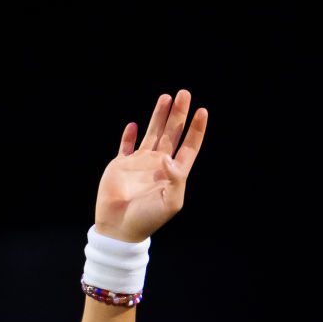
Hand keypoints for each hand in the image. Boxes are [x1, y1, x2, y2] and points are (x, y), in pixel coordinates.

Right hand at [94, 89, 207, 241]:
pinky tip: (134, 125)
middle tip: (184, 93)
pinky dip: (129, 136)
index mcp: (174, 174)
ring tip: (166, 97)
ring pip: (152, 134)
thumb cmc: (148, 219)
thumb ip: (175, 179)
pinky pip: (126, 146)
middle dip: (178, 114)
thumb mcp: (170, 202)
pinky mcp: (121, 166)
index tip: (202, 111)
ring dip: (159, 116)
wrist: (120, 228)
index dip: (196, 129)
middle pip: (172, 134)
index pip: (189, 146)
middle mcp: (159, 165)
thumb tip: (168, 157)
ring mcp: (140, 164)